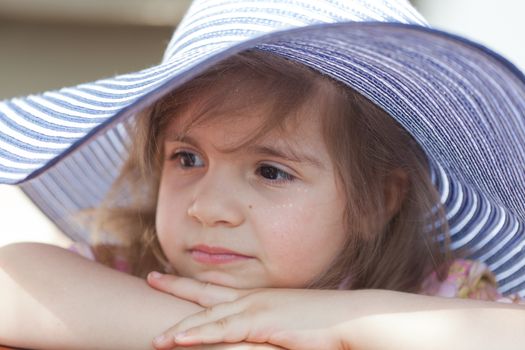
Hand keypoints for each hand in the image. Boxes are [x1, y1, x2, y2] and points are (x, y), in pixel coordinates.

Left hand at [147, 272, 351, 349]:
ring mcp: (255, 309)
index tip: (173, 277)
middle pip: (205, 294)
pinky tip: (178, 340)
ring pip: (208, 318)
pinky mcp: (261, 324)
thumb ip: (268, 325)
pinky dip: (199, 336)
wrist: (347, 318)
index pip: (217, 289)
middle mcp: (251, 299)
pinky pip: (223, 331)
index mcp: (256, 297)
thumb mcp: (288, 321)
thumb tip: (260, 330)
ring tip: (154, 337)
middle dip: (175, 287)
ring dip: (179, 327)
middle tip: (150, 278)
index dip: (192, 284)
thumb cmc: (321, 324)